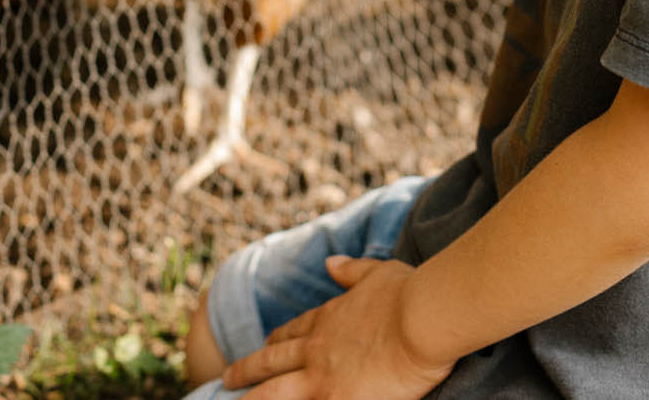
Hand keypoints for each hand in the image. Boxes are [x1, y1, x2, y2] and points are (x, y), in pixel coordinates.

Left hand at [223, 256, 454, 399]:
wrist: (421, 320)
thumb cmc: (407, 294)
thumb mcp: (377, 272)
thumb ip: (351, 270)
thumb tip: (330, 262)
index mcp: (327, 320)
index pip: (292, 332)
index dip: (275, 339)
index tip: (263, 344)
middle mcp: (316, 350)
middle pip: (271, 364)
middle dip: (246, 371)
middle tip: (227, 379)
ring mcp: (321, 380)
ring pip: (273, 394)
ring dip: (253, 399)